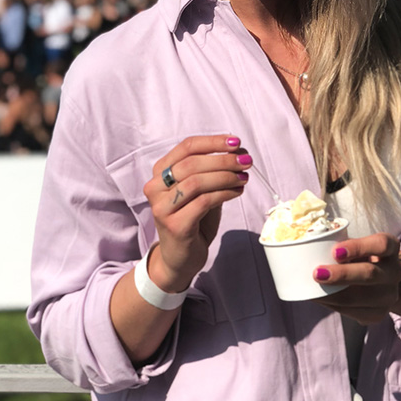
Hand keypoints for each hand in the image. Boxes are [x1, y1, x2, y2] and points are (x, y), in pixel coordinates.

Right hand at [144, 135, 250, 291]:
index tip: (236, 142)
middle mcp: (155, 187)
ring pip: (197, 182)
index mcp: (160, 172)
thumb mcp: (199, 190)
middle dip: (223, 160)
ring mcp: (162, 207)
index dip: (213, 142)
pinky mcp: (175, 225)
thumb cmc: (192, 219)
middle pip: (192, 163)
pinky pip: (204, 202)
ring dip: (225, 177)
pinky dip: (224, 194)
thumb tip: (239, 153)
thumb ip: (212, 171)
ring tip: (243, 178)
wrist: (179, 258)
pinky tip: (236, 192)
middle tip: (245, 161)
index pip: (186, 147)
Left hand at [312, 234, 400, 324]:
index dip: (359, 247)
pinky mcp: (379, 314)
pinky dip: (335, 305)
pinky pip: (355, 312)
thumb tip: (307, 249)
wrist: (376, 283)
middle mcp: (395, 271)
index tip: (335, 251)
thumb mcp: (353, 246)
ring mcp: (390, 295)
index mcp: (390, 248)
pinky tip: (322, 299)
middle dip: (342, 274)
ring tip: (315, 288)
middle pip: (371, 273)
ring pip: (361, 297)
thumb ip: (339, 247)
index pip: (381, 244)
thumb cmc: (357, 257)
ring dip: (334, 294)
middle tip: (317, 273)